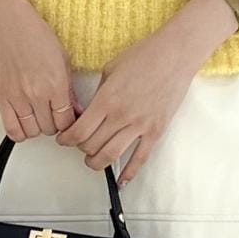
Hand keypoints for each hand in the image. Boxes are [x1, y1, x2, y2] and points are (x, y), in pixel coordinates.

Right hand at [0, 0, 83, 142]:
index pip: (67, 122)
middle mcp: (36, 95)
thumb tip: (75, 111)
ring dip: (37, 127)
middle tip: (53, 114)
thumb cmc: (36, 36)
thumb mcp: (64, 61)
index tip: (68, 119)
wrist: (9, 24)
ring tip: (39, 116)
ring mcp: (17, 98)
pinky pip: (12, 130)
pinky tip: (24, 122)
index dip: (70, 124)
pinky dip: (20, 131)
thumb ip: (70, 91)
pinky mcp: (2, 98)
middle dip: (54, 124)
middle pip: (50, 129)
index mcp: (56, 85)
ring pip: (32, 132)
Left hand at [55, 23, 201, 185]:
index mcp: (106, 100)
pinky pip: (140, 159)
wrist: (175, 55)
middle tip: (79, 145)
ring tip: (92, 160)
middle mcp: (121, 116)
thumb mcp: (110, 70)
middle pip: (91, 146)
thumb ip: (98, 94)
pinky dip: (129, 173)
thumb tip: (89, 112)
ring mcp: (140, 126)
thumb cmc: (144, 56)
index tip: (63, 139)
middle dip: (80, 148)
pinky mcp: (156, 131)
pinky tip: (121, 182)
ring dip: (96, 163)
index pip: (79, 131)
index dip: (66, 139)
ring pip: (111, 156)